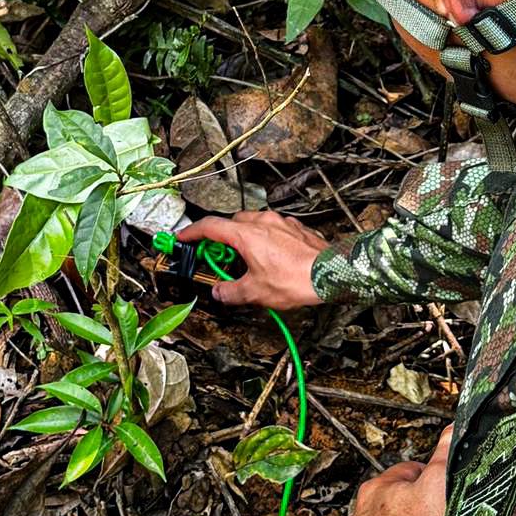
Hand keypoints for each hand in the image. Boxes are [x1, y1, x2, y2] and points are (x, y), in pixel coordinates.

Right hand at [174, 210, 327, 309]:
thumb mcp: (255, 292)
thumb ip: (231, 292)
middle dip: (220, 238)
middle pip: (231, 223)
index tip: (183, 238)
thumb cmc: (297, 279)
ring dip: (243, 238)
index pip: (210, 226)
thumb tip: (220, 292)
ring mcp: (280, 222)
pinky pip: (271, 228)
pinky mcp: (295, 228)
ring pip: (252, 224)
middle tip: (216, 257)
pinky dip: (263, 240)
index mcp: (246, 235)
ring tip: (244, 261)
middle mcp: (262, 222)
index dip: (192, 232)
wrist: (332, 274)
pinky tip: (268, 258)